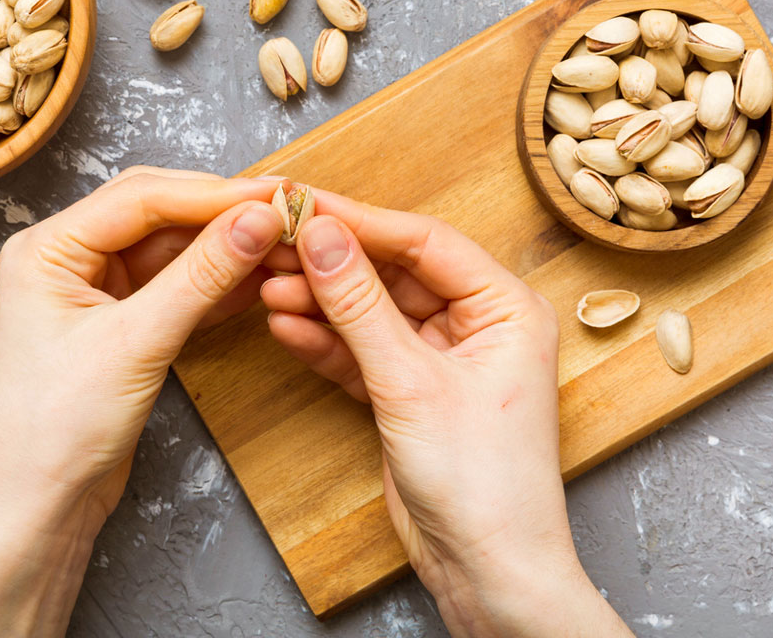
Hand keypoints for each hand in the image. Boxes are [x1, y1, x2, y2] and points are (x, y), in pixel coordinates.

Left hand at [0, 168, 284, 637]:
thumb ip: (201, 276)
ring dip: (223, 248)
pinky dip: (213, 283)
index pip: (141, 198)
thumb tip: (258, 221)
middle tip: (284, 213)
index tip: (274, 197)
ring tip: (280, 246)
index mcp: (47, 248)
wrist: (39, 508)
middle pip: (157, 212)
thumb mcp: (137, 343)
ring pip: (170, 248)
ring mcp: (91, 289)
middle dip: (220, 213)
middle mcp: (65, 257)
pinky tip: (255, 280)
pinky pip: (173, 285)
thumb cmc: (56, 431)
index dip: (213, 194)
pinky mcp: (118, 322)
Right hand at [261, 192, 630, 637]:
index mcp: (506, 307)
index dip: (360, 220)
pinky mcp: (412, 392)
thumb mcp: (411, 383)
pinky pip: (363, 352)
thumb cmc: (483, 482)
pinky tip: (285, 324)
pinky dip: (326, 341)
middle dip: (333, 263)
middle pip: (393, 273)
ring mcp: (443, 359)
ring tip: (266, 285)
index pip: (424, 242)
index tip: (303, 204)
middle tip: (274, 242)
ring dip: (321, 302)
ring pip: (372, 313)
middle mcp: (479, 324)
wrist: (487, 569)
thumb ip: (360, 306)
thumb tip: (321, 236)